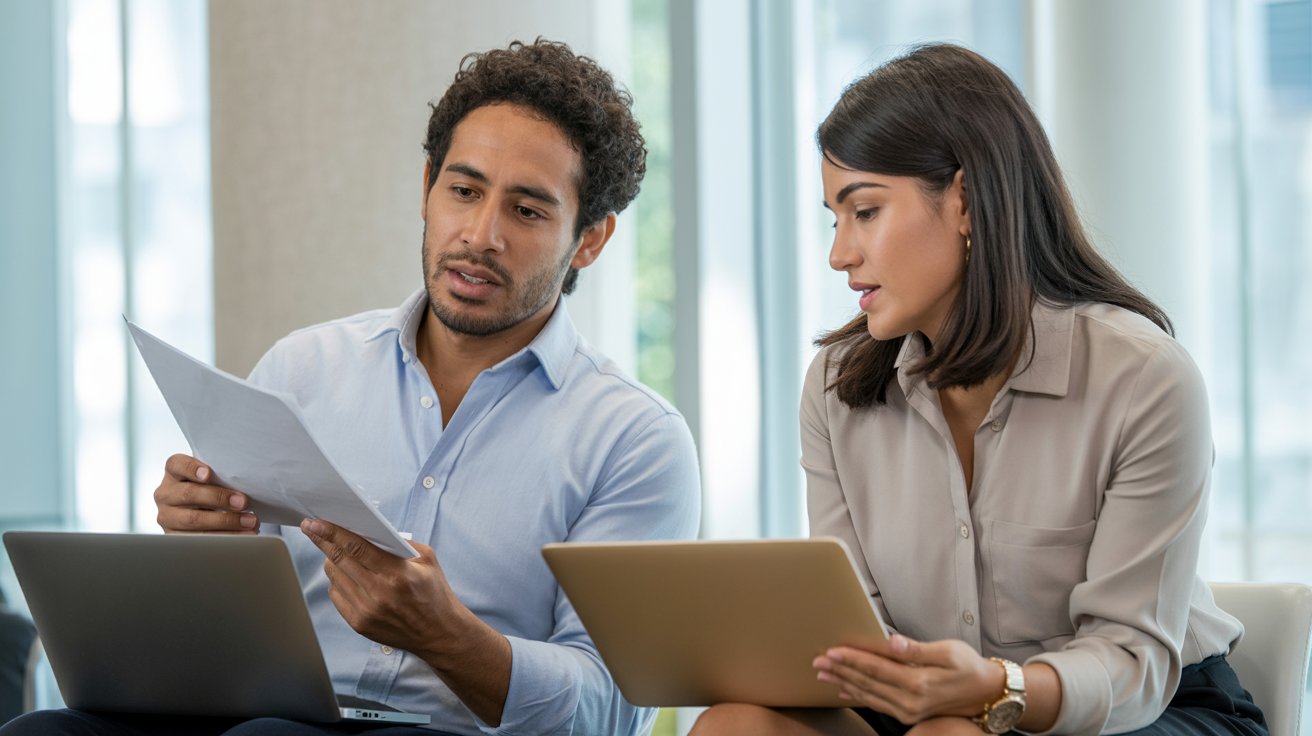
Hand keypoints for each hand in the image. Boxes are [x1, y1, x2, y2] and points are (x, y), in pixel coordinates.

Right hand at [154, 454, 257, 532]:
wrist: (200, 511)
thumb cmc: (210, 488)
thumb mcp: (212, 478)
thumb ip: (221, 476)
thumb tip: (245, 483)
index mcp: (174, 473)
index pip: (177, 465)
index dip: (191, 469)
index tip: (208, 474)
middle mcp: (166, 494)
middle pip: (189, 494)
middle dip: (219, 498)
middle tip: (243, 502)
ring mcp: (167, 516)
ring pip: (193, 519)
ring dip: (225, 521)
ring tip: (249, 521)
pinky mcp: (174, 536)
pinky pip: (198, 539)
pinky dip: (223, 537)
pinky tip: (241, 536)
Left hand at [299, 518, 461, 653]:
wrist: (439, 634)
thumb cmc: (435, 593)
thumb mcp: (427, 560)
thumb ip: (400, 543)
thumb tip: (369, 530)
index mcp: (398, 573)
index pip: (356, 547)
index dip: (332, 532)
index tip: (315, 522)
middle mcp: (379, 593)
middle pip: (339, 560)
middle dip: (321, 540)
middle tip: (310, 527)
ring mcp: (366, 611)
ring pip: (334, 577)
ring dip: (331, 560)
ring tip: (333, 551)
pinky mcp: (359, 624)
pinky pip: (336, 595)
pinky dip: (337, 581)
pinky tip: (346, 576)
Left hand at [813, 634, 1002, 725]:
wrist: (987, 693)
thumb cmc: (969, 666)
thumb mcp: (948, 651)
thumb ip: (917, 649)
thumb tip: (893, 642)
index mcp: (919, 683)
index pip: (876, 668)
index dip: (852, 659)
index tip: (832, 650)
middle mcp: (911, 701)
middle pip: (867, 683)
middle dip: (841, 671)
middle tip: (818, 661)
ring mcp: (909, 711)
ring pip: (868, 695)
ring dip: (844, 684)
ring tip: (824, 674)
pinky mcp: (909, 714)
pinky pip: (877, 705)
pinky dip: (858, 697)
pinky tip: (844, 691)